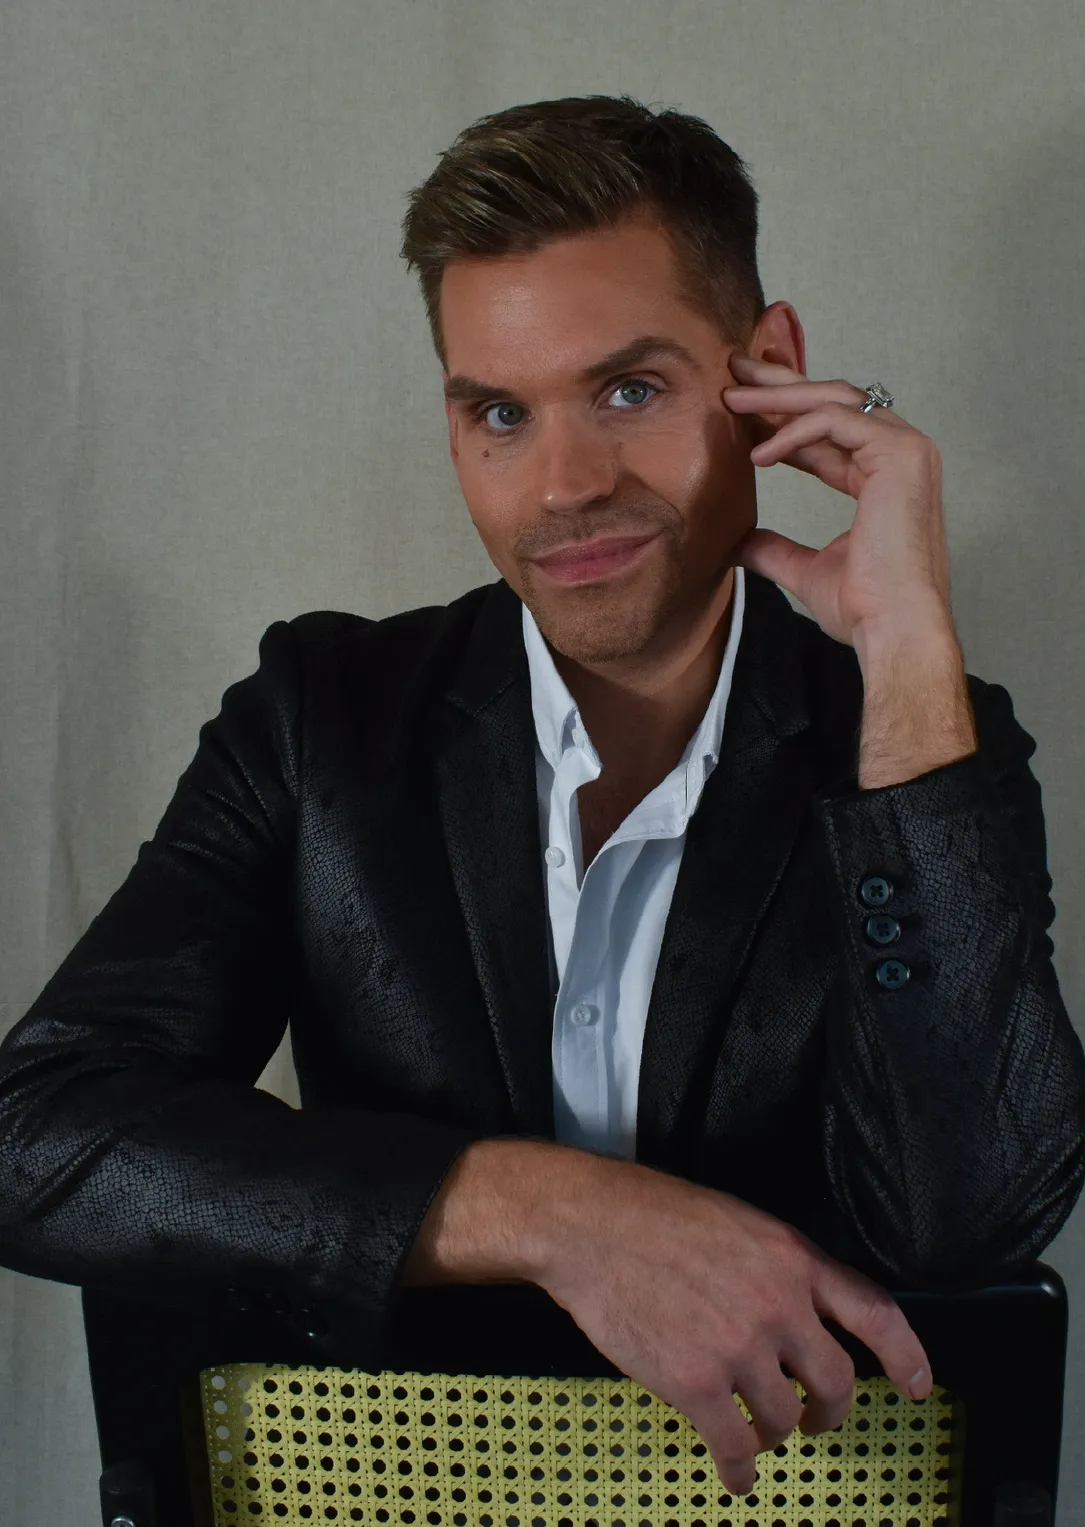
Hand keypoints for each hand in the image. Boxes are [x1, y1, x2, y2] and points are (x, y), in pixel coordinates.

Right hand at [535, 1152, 931, 1497]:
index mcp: (792, 1258)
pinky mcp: (695, 1384)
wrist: (589, 1225)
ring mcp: (738, 1347)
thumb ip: (776, 1269)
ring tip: (757, 1433)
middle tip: (815, 1417)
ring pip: (784, 1418)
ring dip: (774, 1433)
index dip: (907, 1356)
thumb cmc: (652, 1214)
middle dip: (829, 1409)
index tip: (918, 1386)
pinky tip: (734, 1474)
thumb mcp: (737, 1223)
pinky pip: (735, 1447)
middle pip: (835, 1381)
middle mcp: (777, 1304)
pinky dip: (739, 1470)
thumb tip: (800, 1316)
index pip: (875, 1313)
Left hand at [723, 355, 953, 649]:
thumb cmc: (864, 609)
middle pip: (833, 400)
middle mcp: (900, 455)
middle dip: (779, 383)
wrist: (893, 628)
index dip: (780, 419)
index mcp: (883, 478)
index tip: (738, 409)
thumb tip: (739, 544)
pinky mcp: (900, 454)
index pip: (827, 432)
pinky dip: (793, 431)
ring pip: (834, 399)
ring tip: (730, 396)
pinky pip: (836, 421)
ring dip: (777, 395)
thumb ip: (776, 550)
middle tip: (734, 369)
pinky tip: (758, 453)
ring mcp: (906, 450)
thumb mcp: (807, 571)